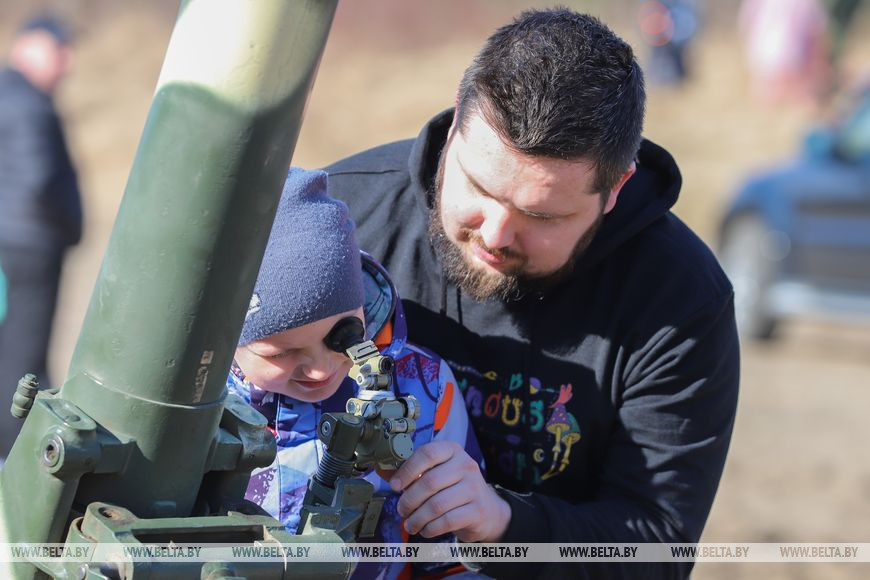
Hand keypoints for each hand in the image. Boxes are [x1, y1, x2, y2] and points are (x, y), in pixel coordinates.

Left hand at [389, 441, 510, 541]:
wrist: (486, 509)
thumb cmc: (452, 488)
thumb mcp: (436, 473)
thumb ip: (411, 471)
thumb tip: (382, 470)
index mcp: (452, 450)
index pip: (427, 454)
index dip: (407, 470)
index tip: (394, 486)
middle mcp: (466, 465)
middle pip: (430, 482)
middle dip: (409, 500)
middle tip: (401, 510)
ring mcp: (475, 487)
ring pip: (437, 504)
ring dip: (418, 518)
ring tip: (410, 524)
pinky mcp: (478, 510)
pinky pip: (447, 521)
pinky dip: (431, 528)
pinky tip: (426, 530)